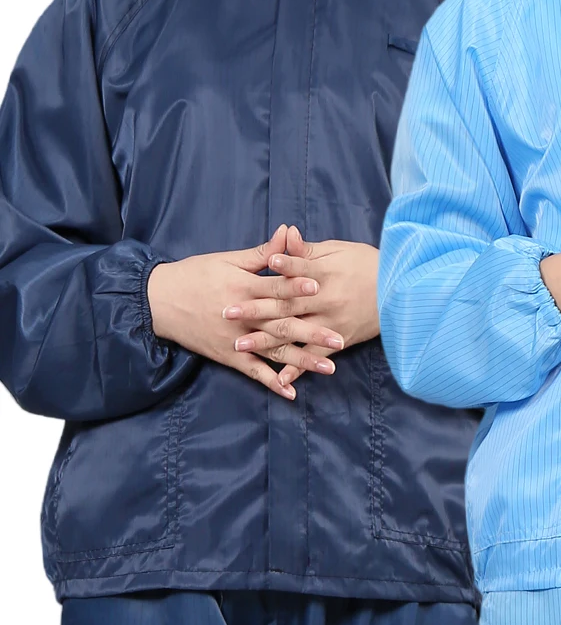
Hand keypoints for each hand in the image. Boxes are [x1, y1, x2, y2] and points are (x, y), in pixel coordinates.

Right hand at [146, 227, 326, 398]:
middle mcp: (243, 316)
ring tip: (329, 367)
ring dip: (302, 361)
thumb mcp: (227, 260)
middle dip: (312, 332)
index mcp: (244, 288)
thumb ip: (261, 253)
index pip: (275, 288)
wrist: (157, 301)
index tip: (320, 288)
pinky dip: (272, 382)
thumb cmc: (195, 275)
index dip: (297, 287)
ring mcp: (237, 339)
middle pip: (282, 324)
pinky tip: (292, 393)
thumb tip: (287, 232)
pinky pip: (253, 372)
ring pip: (275, 351)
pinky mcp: (228, 356)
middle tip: (340, 339)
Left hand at [225, 227, 379, 368]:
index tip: (260, 265)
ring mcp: (332, 322)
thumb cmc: (368, 266)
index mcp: (326, 273)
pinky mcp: (340, 341)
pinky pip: (315, 356)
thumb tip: (286, 233)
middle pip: (287, 303)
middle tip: (227, 311)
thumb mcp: (340, 251)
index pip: (299, 269)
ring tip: (240, 343)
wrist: (402, 293)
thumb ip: (308, 249)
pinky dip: (298, 368)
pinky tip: (279, 378)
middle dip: (255, 308)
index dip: (280, 266)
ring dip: (266, 339)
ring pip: (295, 331)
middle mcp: (327, 299)